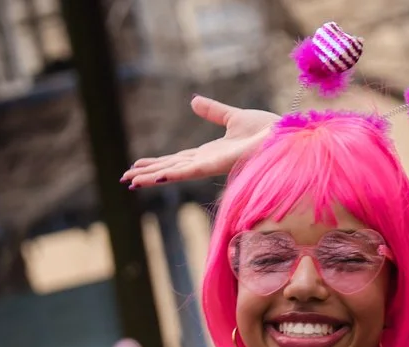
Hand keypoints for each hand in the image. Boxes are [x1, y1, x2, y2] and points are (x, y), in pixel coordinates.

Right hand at [123, 96, 279, 188]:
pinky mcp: (215, 165)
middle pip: (170, 169)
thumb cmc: (266, 129)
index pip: (176, 160)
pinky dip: (171, 175)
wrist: (282, 135)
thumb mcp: (233, 117)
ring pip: (174, 173)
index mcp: (209, 153)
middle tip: (126, 179)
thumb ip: (213, 112)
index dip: (156, 163)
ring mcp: (209, 166)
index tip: (137, 166)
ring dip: (152, 178)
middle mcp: (206, 162)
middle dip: (148, 174)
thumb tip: (193, 101)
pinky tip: (155, 178)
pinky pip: (188, 172)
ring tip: (131, 183)